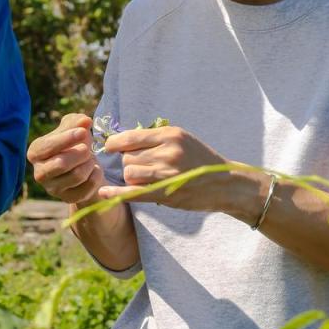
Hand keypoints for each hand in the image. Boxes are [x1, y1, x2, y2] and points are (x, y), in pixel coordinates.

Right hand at [27, 113, 106, 205]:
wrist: (82, 167)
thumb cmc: (73, 144)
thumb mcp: (72, 128)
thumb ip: (76, 121)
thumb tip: (85, 121)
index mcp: (35, 153)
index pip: (47, 146)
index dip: (66, 138)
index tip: (84, 131)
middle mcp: (39, 173)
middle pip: (61, 164)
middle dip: (80, 153)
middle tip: (89, 148)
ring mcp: (52, 189)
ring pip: (77, 175)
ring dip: (89, 164)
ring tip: (91, 158)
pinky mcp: (67, 199)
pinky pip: (87, 188)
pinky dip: (96, 176)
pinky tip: (95, 170)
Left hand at [98, 123, 228, 210]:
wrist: (225, 184)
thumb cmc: (201, 160)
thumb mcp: (183, 140)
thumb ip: (157, 139)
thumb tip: (123, 139)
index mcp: (171, 135)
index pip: (131, 137)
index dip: (115, 143)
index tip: (110, 147)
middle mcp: (167, 151)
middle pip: (128, 157)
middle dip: (130, 163)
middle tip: (143, 168)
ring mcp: (166, 173)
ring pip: (129, 173)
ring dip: (131, 178)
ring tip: (145, 179)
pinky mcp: (165, 193)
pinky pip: (133, 192)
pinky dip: (116, 193)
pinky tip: (103, 193)